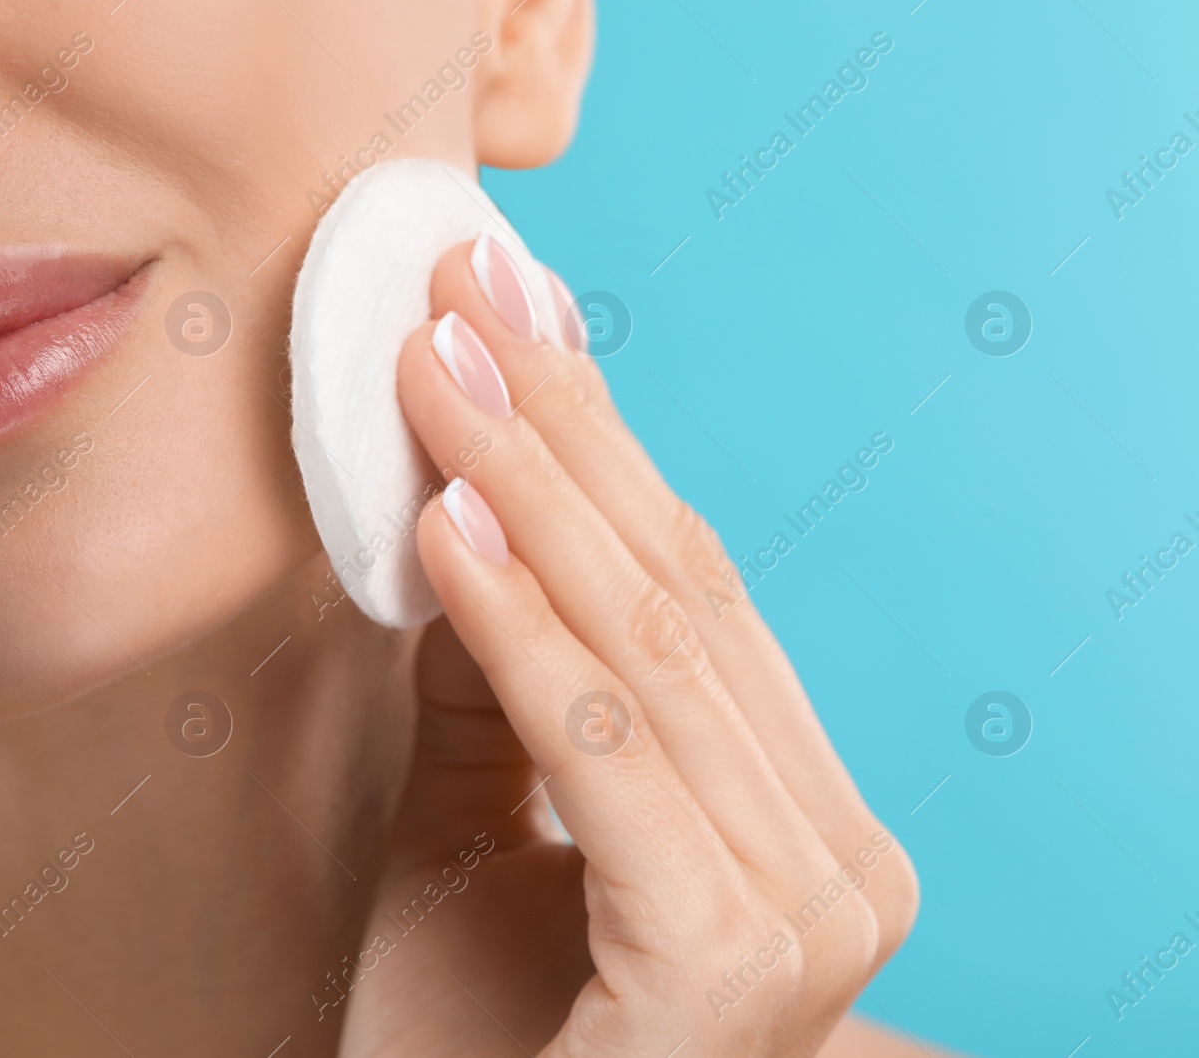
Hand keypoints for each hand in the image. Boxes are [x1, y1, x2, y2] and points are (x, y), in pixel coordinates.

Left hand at [336, 237, 919, 1056]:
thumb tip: (463, 491)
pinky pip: (608, 754)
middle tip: (467, 289)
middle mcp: (838, 855)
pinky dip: (522, 632)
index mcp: (794, 814)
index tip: (512, 307)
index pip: (690, 589)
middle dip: (565, 429)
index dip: (598, 438)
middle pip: (682, 595)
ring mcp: (811, 914)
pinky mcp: (737, 960)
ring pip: (651, 652)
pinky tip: (446, 523)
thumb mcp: (467, 820)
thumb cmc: (466, 1032)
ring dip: (530, 494)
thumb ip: (492, 670)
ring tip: (435, 368)